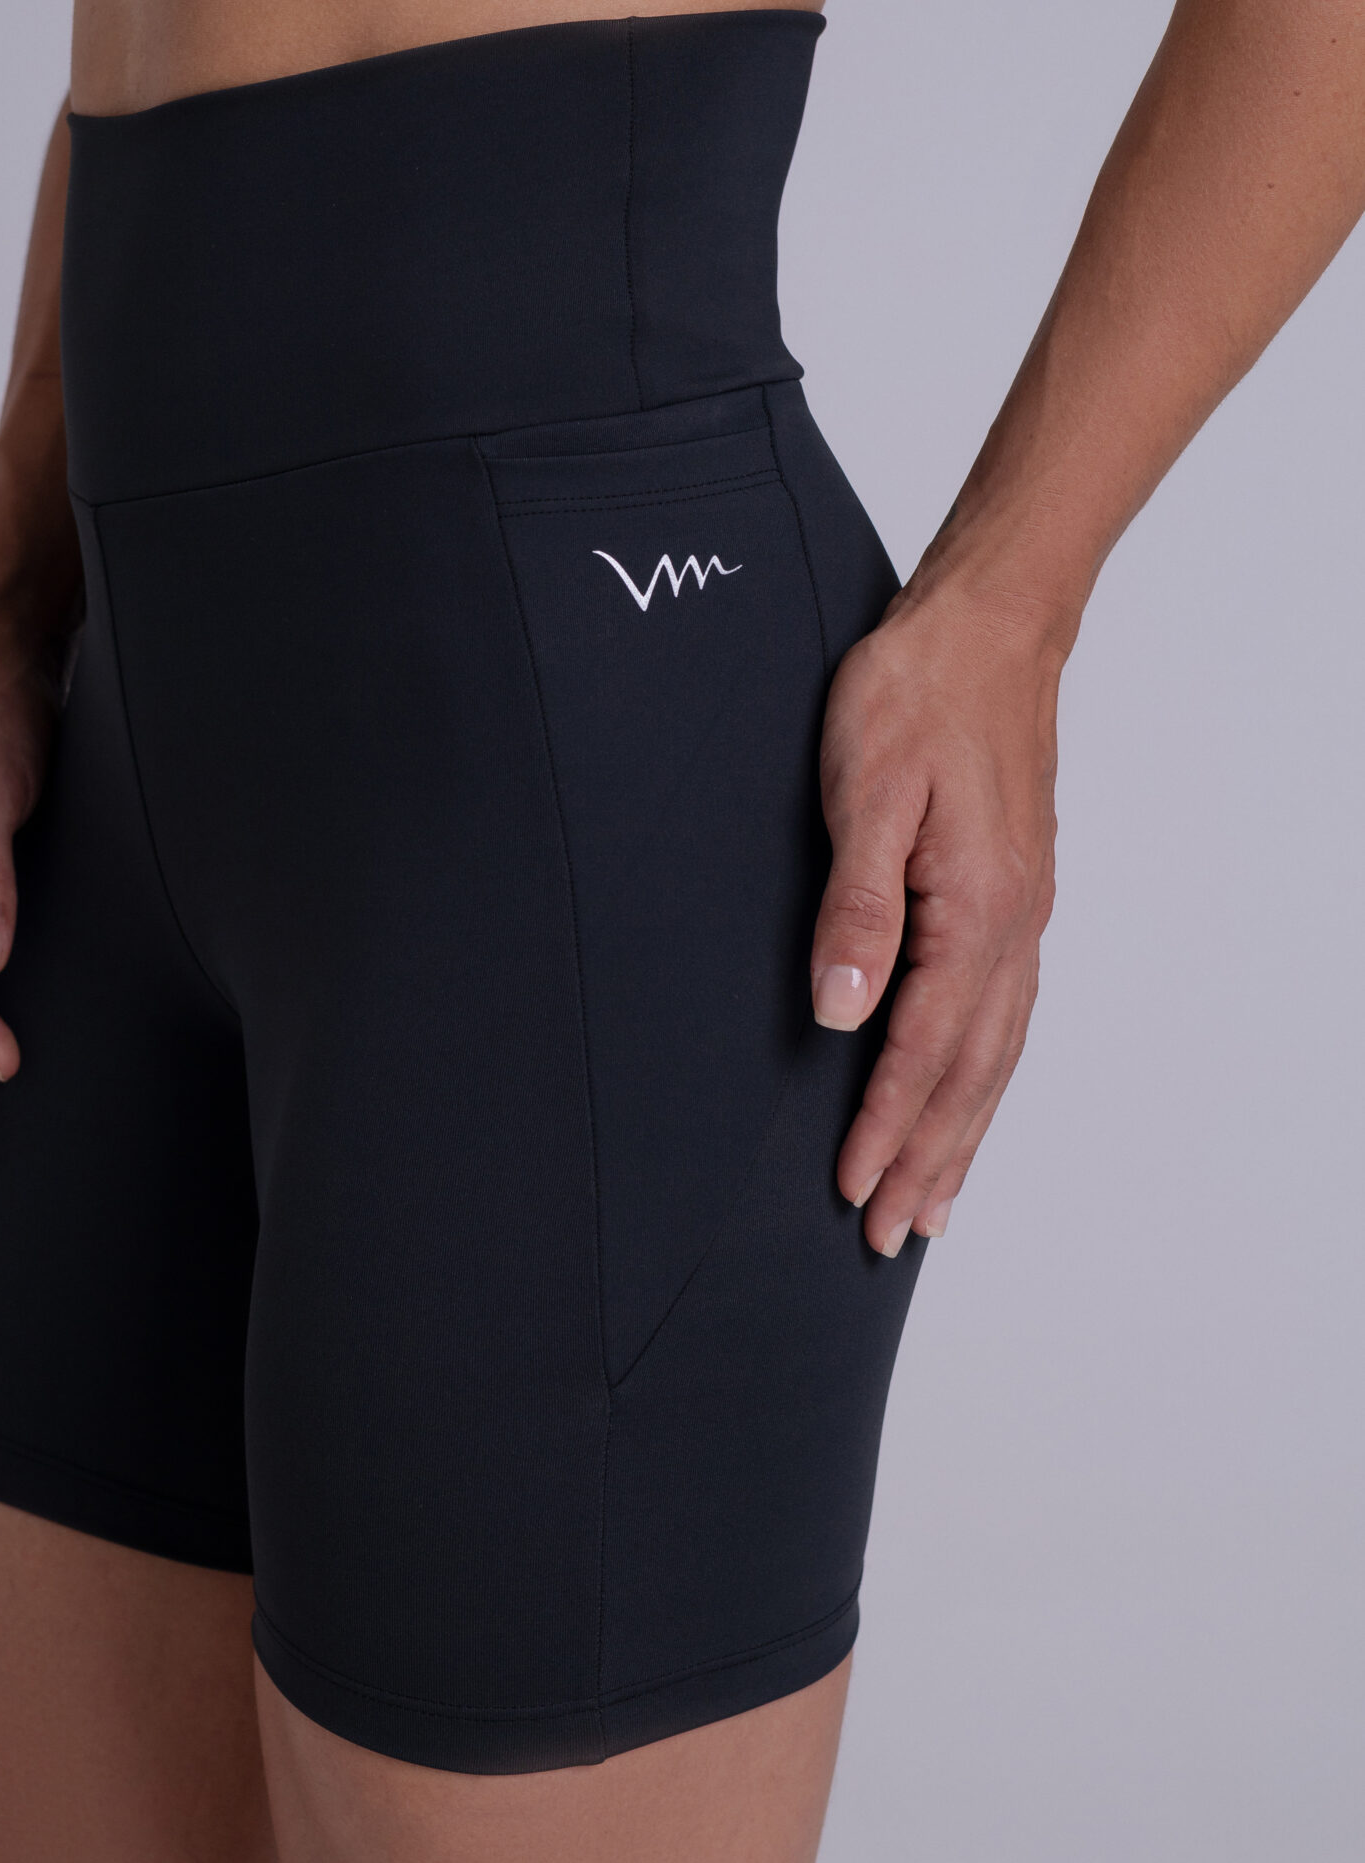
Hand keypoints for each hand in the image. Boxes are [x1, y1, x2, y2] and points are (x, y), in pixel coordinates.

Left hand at [808, 581, 1061, 1257]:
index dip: (886, 1126)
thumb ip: (855, 907)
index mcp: (975, 910)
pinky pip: (1005, 1013)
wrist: (986, 627)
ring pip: (996, 1052)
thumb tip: (840, 1011)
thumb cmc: (916, 695)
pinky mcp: (1015, 895)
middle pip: (971, 1072)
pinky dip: (986, 1075)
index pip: (922, 1048)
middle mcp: (1012, 925)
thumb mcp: (867, 793)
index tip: (852, 1190)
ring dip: (962, 1132)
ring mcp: (1022, 913)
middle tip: (890, 1234)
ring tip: (933, 1200)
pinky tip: (969, 1094)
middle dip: (928, 1159)